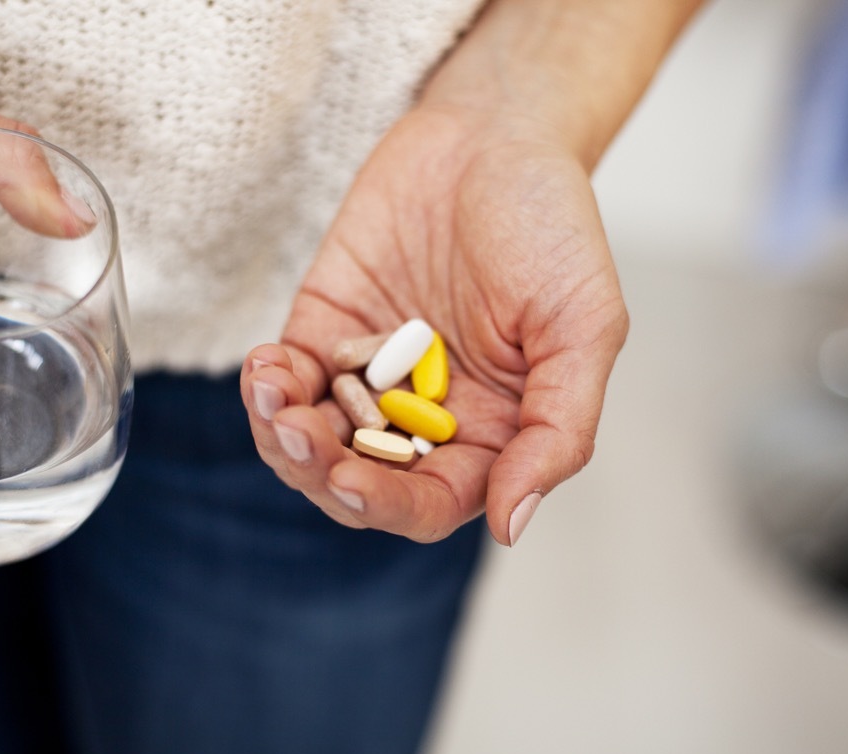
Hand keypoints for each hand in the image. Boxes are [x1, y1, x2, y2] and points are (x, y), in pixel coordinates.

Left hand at [241, 103, 627, 546]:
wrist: (493, 133)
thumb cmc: (552, 226)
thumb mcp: (583, 328)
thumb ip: (557, 430)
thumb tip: (512, 526)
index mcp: (490, 433)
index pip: (431, 501)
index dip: (388, 503)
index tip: (349, 480)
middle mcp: (425, 417)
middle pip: (358, 483)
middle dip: (319, 471)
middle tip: (298, 435)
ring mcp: (370, 377)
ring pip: (312, 443)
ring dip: (282, 435)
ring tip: (272, 394)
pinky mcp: (326, 331)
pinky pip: (288, 380)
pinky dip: (267, 384)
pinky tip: (264, 365)